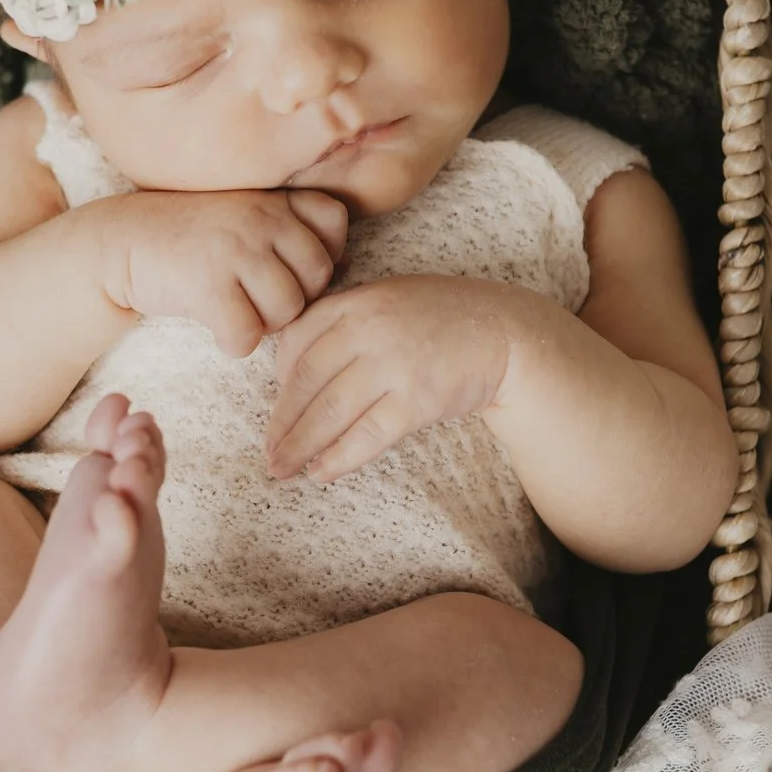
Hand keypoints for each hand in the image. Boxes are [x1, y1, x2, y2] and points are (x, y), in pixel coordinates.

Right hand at [92, 188, 350, 356]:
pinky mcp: (207, 286)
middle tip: (258, 298)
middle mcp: (261, 218)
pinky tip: (217, 328)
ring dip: (264, 323)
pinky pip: (248, 335)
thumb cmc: (191, 236)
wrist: (119, 240)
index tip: (286, 265)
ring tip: (237, 310)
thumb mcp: (244, 214)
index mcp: (274, 198)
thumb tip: (346, 266)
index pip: (334, 224)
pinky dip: (233, 342)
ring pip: (287, 310)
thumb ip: (291, 231)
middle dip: (294, 297)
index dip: (320, 253)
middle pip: (317, 277)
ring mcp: (235, 250)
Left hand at [265, 275, 539, 482]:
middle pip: (307, 383)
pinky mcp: (416, 400)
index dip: (279, 381)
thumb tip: (291, 370)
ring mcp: (393, 364)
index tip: (276, 408)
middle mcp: (369, 329)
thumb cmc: (440, 318)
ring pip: (330, 412)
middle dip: (282, 424)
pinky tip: (322, 473)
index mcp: (356, 301)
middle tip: (268, 453)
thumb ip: (343, 321)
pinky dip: (340, 458)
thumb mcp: (387, 299)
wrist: (503, 331)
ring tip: (283, 470)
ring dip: (301, 447)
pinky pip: (367, 435)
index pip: (297, 343)